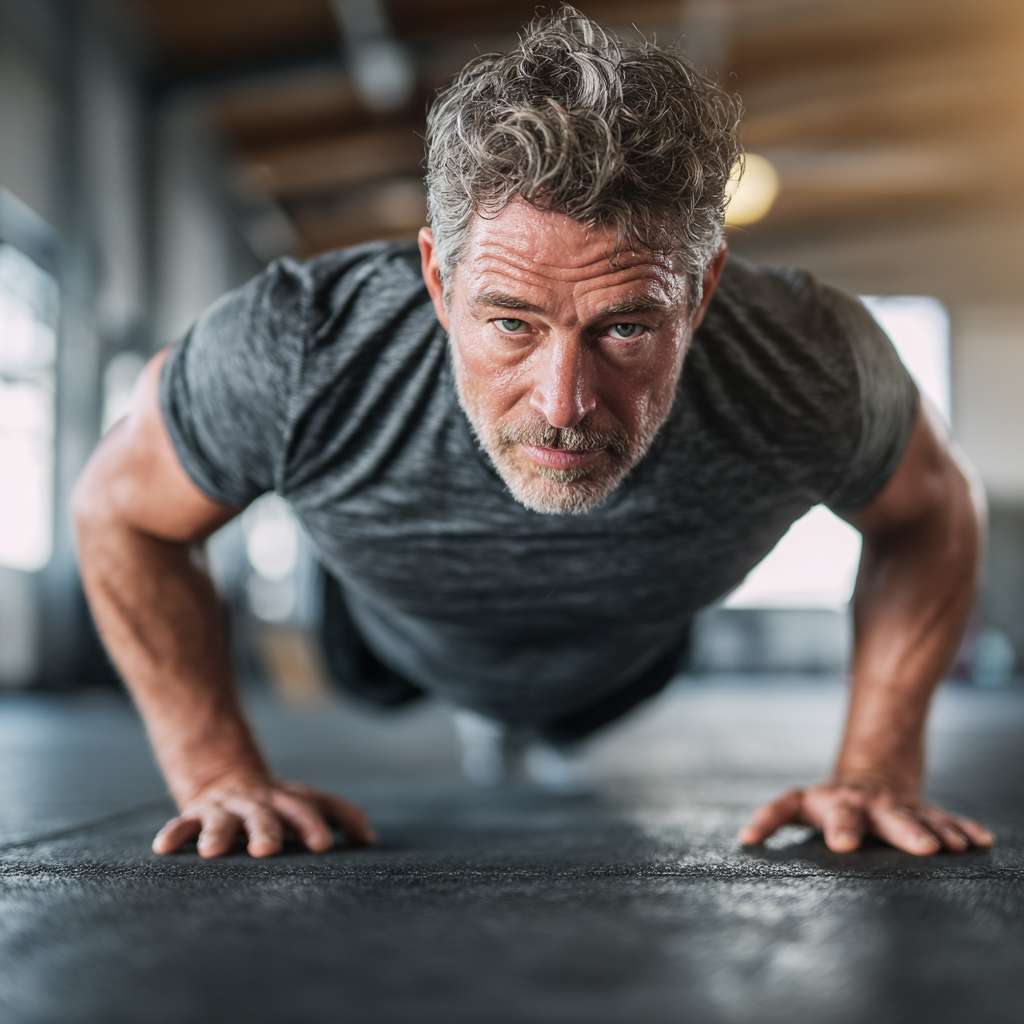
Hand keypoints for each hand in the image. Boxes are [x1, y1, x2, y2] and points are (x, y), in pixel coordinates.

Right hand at [152, 770, 375, 857]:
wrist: (227, 776)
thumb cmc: (279, 801)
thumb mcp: (310, 801)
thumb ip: (342, 815)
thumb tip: (369, 838)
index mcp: (287, 802)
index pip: (305, 811)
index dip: (314, 826)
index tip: (323, 845)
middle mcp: (257, 805)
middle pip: (264, 816)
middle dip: (267, 831)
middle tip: (268, 850)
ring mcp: (226, 810)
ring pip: (222, 821)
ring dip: (218, 834)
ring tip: (212, 851)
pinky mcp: (196, 816)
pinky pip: (182, 824)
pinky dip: (174, 834)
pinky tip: (163, 849)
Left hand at [739, 779, 994, 854]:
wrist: (876, 771)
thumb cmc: (830, 801)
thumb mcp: (800, 806)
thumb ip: (773, 819)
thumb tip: (744, 840)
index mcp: (824, 802)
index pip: (790, 804)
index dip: (770, 819)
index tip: (781, 840)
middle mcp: (859, 802)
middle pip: (863, 814)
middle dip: (873, 828)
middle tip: (877, 844)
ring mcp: (895, 805)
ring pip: (911, 817)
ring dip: (926, 831)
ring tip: (943, 848)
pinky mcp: (925, 811)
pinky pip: (946, 819)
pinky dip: (961, 829)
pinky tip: (978, 841)